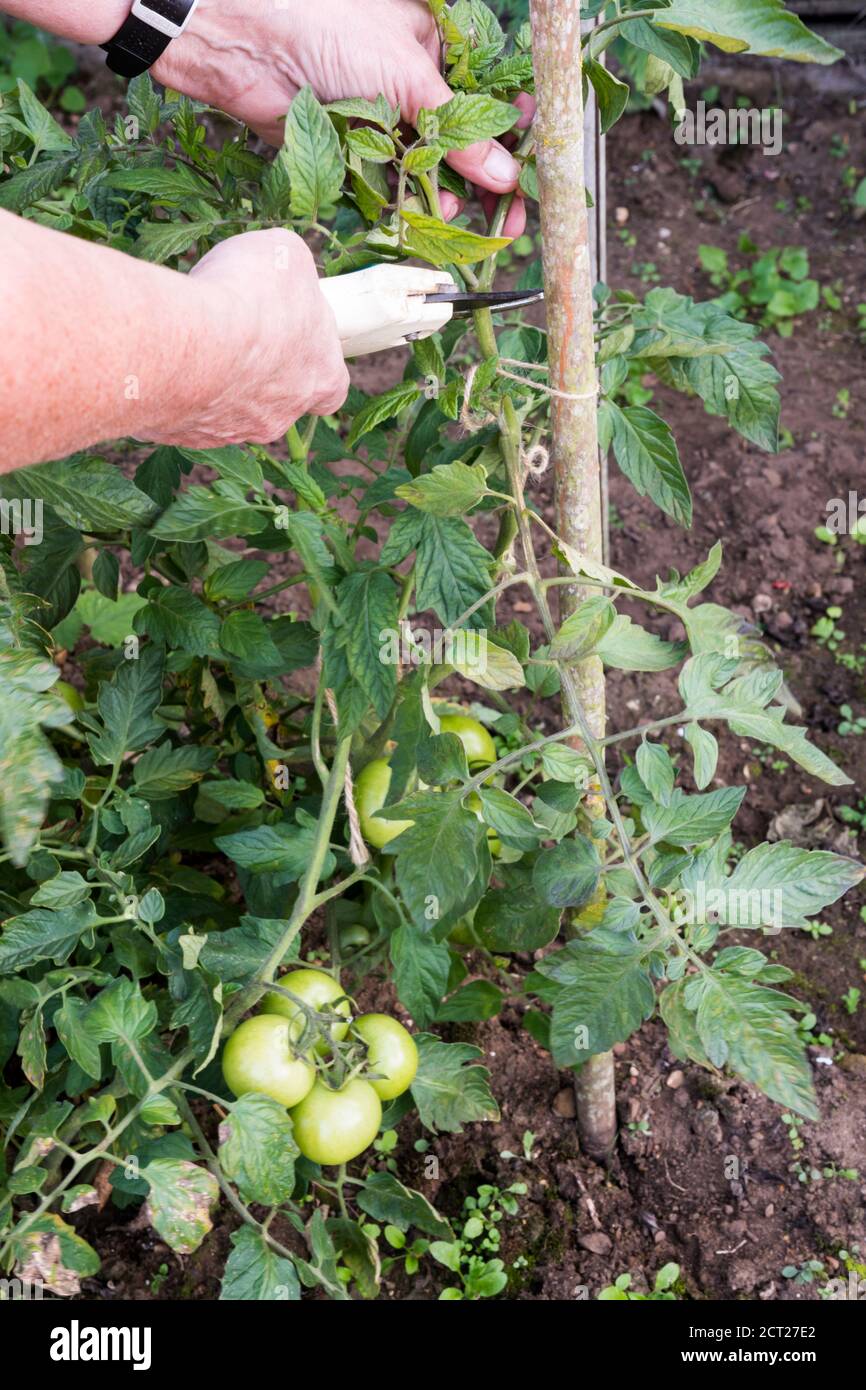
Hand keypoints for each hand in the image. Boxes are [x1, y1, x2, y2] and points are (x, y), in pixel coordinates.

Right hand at [148, 229, 348, 448]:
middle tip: (235, 330)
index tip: (296, 338)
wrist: (186, 341)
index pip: (332, 385)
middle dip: (258, 367)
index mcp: (321, 377)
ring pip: (228, 406)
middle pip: (278, 396)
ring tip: (196, 338)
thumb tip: (285, 274)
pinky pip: (186, 411)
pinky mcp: (187, 434)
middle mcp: (282, 415)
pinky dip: (179, 388)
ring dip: (217, 377)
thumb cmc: (248, 297)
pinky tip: (167, 357)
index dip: (315, 360)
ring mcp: (233, 431)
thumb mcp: (286, 255)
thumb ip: (294, 272)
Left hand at [153, 0, 529, 235]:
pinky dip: (409, 206)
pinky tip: (425, 218)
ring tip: (454, 216)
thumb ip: (460, 132)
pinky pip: (394, 188)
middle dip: (487, 185)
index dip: (514, 140)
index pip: (489, 102)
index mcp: (435, 52)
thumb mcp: (409, 78)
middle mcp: (414, 88)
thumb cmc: (330, 32)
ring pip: (431, 172)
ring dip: (448, 199)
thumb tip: (505, 175)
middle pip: (465, 145)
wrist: (251, 50)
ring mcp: (385, 122)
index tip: (530, 175)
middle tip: (506, 223)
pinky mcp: (357, 153)